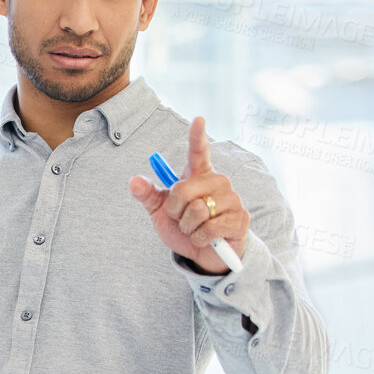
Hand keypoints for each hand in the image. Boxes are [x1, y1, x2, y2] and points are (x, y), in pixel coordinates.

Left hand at [128, 116, 248, 274]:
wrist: (205, 254)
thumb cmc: (185, 228)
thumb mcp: (161, 213)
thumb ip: (149, 196)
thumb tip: (134, 181)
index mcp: (198, 176)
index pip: (198, 152)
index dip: (197, 136)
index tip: (198, 119)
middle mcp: (217, 182)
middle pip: (183, 190)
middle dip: (175, 211)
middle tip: (182, 219)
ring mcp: (231, 199)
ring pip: (196, 211)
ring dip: (188, 228)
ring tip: (196, 229)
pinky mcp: (239, 219)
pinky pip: (208, 229)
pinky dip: (199, 239)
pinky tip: (206, 240)